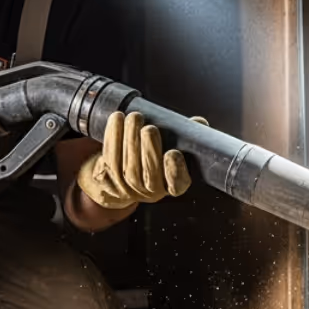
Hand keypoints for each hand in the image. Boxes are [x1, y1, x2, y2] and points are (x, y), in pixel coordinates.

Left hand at [76, 111, 203, 210]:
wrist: (125, 173)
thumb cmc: (156, 156)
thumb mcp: (176, 147)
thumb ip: (189, 136)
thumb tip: (199, 122)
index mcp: (171, 185)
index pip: (177, 184)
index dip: (175, 171)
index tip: (173, 153)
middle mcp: (150, 191)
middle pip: (147, 174)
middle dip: (148, 149)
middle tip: (149, 128)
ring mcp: (127, 188)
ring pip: (126, 167)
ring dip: (128, 139)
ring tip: (133, 117)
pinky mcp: (109, 179)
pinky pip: (109, 159)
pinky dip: (112, 137)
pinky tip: (117, 119)